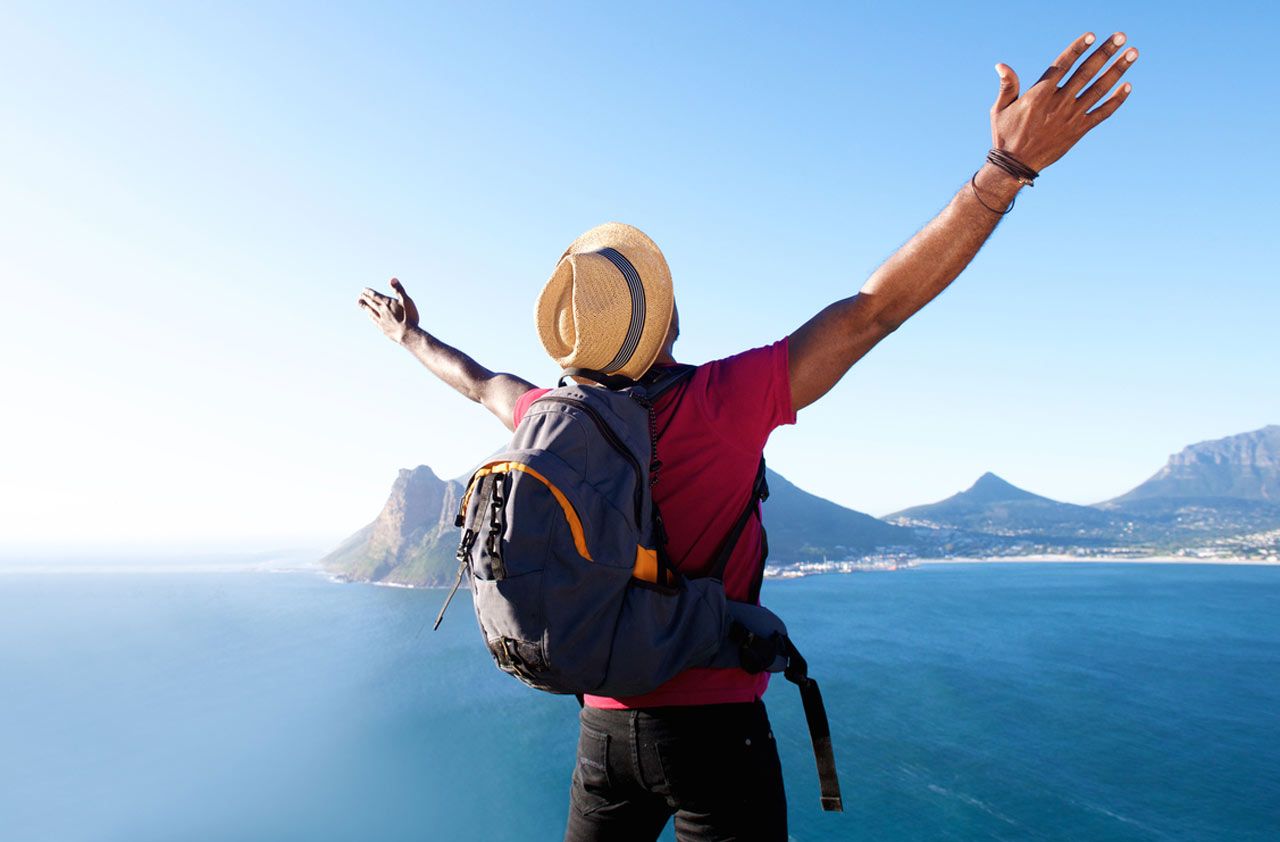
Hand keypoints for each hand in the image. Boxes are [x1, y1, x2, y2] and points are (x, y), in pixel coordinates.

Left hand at [358, 278, 419, 343]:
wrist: (407, 334)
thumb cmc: (409, 317)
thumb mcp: (406, 301)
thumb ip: (399, 290)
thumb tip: (392, 279)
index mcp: (387, 303)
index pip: (376, 296)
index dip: (369, 292)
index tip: (363, 290)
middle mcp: (382, 311)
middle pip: (371, 303)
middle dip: (365, 298)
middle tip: (360, 295)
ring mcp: (381, 320)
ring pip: (370, 311)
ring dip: (365, 307)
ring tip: (360, 303)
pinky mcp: (382, 328)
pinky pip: (374, 320)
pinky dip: (370, 316)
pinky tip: (368, 316)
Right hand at [990, 31, 1137, 171]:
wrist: (1016, 165)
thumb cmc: (1006, 134)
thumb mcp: (1000, 109)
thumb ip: (1007, 85)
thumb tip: (1001, 65)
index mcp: (1039, 95)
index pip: (1062, 65)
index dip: (1077, 49)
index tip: (1092, 36)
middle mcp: (1058, 103)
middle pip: (1086, 72)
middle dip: (1105, 52)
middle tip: (1122, 37)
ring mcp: (1071, 117)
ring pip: (1099, 89)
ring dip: (1117, 70)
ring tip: (1133, 53)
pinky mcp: (1079, 130)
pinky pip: (1102, 113)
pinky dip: (1116, 100)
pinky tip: (1128, 86)